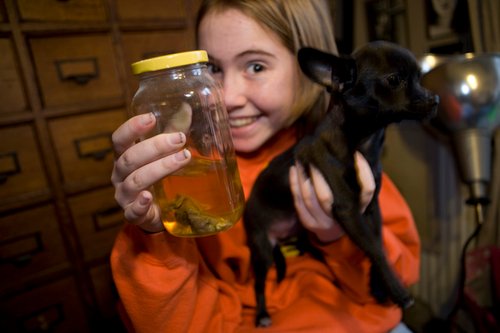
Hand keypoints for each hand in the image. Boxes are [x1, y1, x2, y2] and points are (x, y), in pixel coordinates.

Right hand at [111, 113, 190, 232]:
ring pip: (136, 181)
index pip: (120, 139)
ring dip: (160, 168)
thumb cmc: (159, 177)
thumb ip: (173, 131)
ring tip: (183, 158)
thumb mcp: (165, 153)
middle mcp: (120, 175)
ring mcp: (124, 196)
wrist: (159, 213)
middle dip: (155, 146)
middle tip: (180, 139)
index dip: (132, 128)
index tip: (151, 117)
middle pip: (130, 158)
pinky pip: (132, 211)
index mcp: (124, 157)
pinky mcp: (134, 215)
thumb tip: (188, 107)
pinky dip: (140, 204)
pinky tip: (149, 197)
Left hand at [289, 152, 375, 242]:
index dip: (364, 173)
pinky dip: (294, 185)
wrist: (335, 232)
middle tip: (314, 156)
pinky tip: (293, 169)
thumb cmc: (348, 206)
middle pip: (325, 198)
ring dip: (302, 178)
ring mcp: (322, 223)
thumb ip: (360, 180)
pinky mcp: (308, 223)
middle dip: (317, 176)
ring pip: (308, 199)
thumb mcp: (359, 196)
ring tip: (301, 159)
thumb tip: (356, 153)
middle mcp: (340, 219)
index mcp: (358, 210)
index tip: (357, 154)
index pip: (366, 191)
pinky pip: (298, 202)